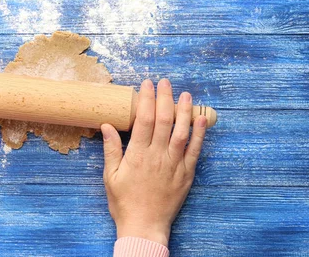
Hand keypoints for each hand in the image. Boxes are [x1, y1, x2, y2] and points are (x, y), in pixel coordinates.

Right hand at [101, 78, 206, 245]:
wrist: (145, 227)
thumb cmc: (124, 202)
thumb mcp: (110, 176)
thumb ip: (111, 149)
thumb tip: (107, 125)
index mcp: (137, 155)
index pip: (144, 119)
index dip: (146, 99)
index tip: (147, 84)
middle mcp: (158, 156)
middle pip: (163, 120)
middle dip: (164, 98)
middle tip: (165, 82)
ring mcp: (174, 164)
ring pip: (181, 131)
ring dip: (184, 111)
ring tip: (185, 94)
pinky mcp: (186, 174)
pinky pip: (195, 150)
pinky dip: (199, 133)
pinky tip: (201, 118)